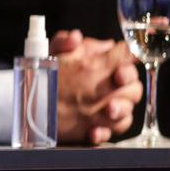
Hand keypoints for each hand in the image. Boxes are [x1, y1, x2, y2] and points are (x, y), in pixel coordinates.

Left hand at [52, 29, 141, 144]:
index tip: (118, 72)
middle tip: (117, 86)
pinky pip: (109, 133)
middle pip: (134, 89)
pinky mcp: (98, 127)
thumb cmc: (49, 72)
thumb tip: (75, 37)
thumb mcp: (53, 54)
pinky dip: (102, 133)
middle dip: (128, 89)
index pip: (127, 63)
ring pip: (127, 113)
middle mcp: (110, 88)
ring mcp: (106, 109)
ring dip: (120, 111)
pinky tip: (93, 131)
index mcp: (103, 66)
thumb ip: (64, 42)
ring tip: (108, 110)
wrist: (35, 99)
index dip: (128, 65)